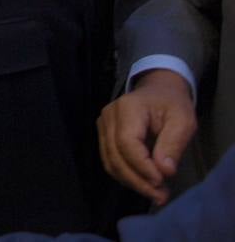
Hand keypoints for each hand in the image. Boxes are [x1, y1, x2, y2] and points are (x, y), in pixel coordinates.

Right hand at [98, 68, 195, 205]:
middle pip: (115, 155)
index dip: (142, 166)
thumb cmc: (172, 104)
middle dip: (137, 180)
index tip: (162, 182)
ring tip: (155, 194)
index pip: (127, 142)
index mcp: (127, 108)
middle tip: (161, 197)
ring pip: (110, 162)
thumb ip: (173, 144)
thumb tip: (164, 171)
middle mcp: (108, 116)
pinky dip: (126, 176)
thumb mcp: (183, 120)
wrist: (158, 90)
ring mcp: (103, 125)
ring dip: (131, 182)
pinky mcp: (104, 135)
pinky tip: (144, 183)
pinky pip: (110, 161)